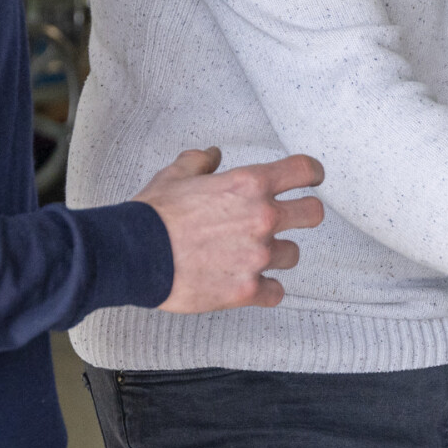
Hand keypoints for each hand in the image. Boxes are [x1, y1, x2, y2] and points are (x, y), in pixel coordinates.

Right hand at [133, 148, 326, 312]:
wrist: (134, 255)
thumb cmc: (153, 215)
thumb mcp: (175, 175)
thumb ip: (200, 162)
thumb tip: (213, 155)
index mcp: (249, 184)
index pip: (304, 170)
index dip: (312, 174)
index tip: (311, 180)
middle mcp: (262, 218)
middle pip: (313, 214)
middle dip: (304, 214)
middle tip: (290, 218)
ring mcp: (258, 256)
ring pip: (292, 255)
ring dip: (275, 254)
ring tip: (249, 255)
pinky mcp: (247, 289)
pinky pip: (275, 292)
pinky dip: (264, 289)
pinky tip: (248, 283)